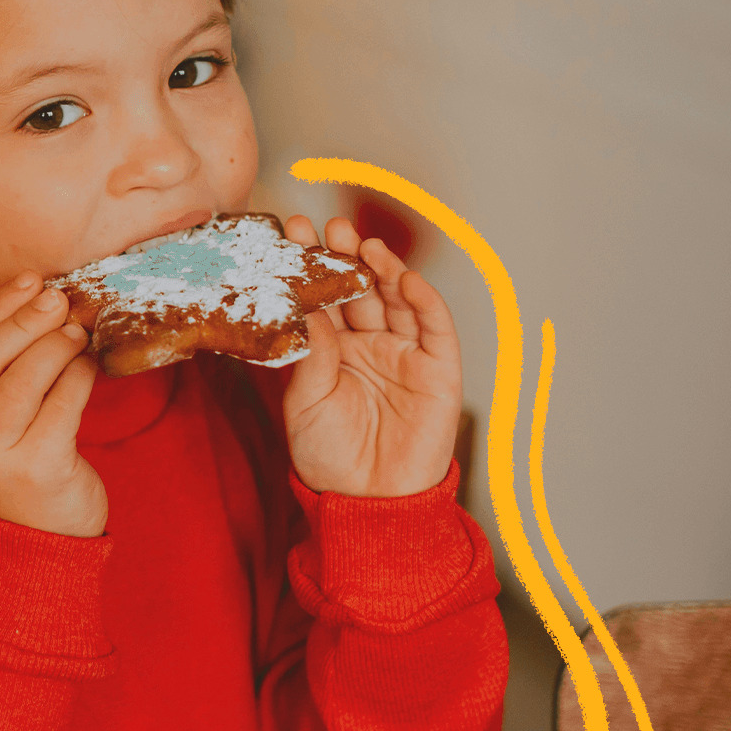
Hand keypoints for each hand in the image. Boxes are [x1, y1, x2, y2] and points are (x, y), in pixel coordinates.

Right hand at [0, 272, 107, 537]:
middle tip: (60, 299)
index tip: (30, 282)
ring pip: (24, 378)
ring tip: (78, 332)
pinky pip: (62, 403)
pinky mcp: (37, 469)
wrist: (39, 544)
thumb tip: (36, 295)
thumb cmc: (18, 464)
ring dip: (57, 344)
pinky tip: (89, 367)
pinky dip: (80, 375)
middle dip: (26, 319)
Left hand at [277, 215, 463, 497]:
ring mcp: (404, 353)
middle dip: (343, 256)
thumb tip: (304, 306)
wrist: (368, 502)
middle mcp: (369, 344)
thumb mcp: (305, 400)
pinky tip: (404, 276)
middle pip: (360, 288)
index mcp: (333, 350)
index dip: (311, 267)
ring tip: (359, 243)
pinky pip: (434, 325)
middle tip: (325, 227)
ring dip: (381, 267)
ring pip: (397, 298)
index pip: (323, 298)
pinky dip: (423, 298)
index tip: (292, 234)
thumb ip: (311, 352)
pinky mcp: (438, 368)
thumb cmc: (329, 457)